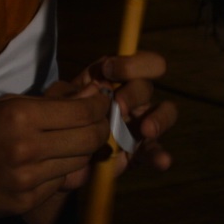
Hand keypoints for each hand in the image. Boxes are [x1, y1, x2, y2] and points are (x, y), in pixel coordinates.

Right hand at [0, 90, 112, 223]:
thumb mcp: (7, 104)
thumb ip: (53, 101)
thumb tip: (94, 92)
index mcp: (21, 116)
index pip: (83, 112)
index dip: (101, 105)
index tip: (103, 102)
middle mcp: (27, 147)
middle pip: (90, 138)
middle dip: (101, 127)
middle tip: (98, 122)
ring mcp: (27, 178)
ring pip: (80, 162)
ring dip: (82, 150)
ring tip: (73, 141)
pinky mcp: (26, 201)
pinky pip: (61, 182)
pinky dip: (62, 171)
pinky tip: (49, 163)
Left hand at [63, 51, 177, 175]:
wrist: (58, 155)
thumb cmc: (60, 120)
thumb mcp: (59, 103)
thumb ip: (73, 94)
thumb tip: (96, 88)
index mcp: (117, 79)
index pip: (140, 62)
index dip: (132, 63)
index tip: (110, 70)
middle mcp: (134, 97)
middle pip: (146, 87)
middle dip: (134, 94)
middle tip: (119, 106)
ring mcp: (141, 123)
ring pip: (165, 113)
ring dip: (159, 119)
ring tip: (146, 130)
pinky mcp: (141, 150)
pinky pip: (155, 150)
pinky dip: (160, 156)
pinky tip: (162, 161)